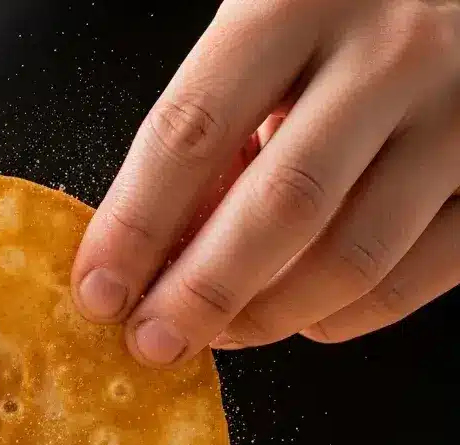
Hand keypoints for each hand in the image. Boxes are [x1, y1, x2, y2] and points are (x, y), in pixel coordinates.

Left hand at [72, 0, 459, 362]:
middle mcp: (391, 52)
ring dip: (267, 318)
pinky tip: (303, 317)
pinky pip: (413, 281)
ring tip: (219, 334)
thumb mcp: (264, 39)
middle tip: (153, 342)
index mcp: (298, 0)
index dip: (135, 227)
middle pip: (279, 207)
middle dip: (200, 295)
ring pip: (351, 259)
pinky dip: (343, 320)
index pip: (191, 132)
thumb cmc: (341, 19)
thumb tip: (156, 255)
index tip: (99, 292)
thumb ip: (212, 130)